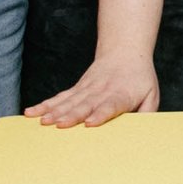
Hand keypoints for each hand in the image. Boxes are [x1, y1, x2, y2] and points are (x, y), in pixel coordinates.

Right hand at [25, 52, 159, 127]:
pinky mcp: (77, 89)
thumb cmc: (140, 79)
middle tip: (58, 125)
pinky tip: (31, 112)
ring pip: (69, 101)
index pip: (110, 105)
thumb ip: (147, 113)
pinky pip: (59, 98)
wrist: (125, 52)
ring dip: (55, 111)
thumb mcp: (151, 94)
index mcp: (121, 95)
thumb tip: (142, 131)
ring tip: (42, 121)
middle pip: (85, 104)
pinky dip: (45, 105)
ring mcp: (86, 89)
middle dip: (71, 115)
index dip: (100, 114)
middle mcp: (101, 92)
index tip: (89, 123)